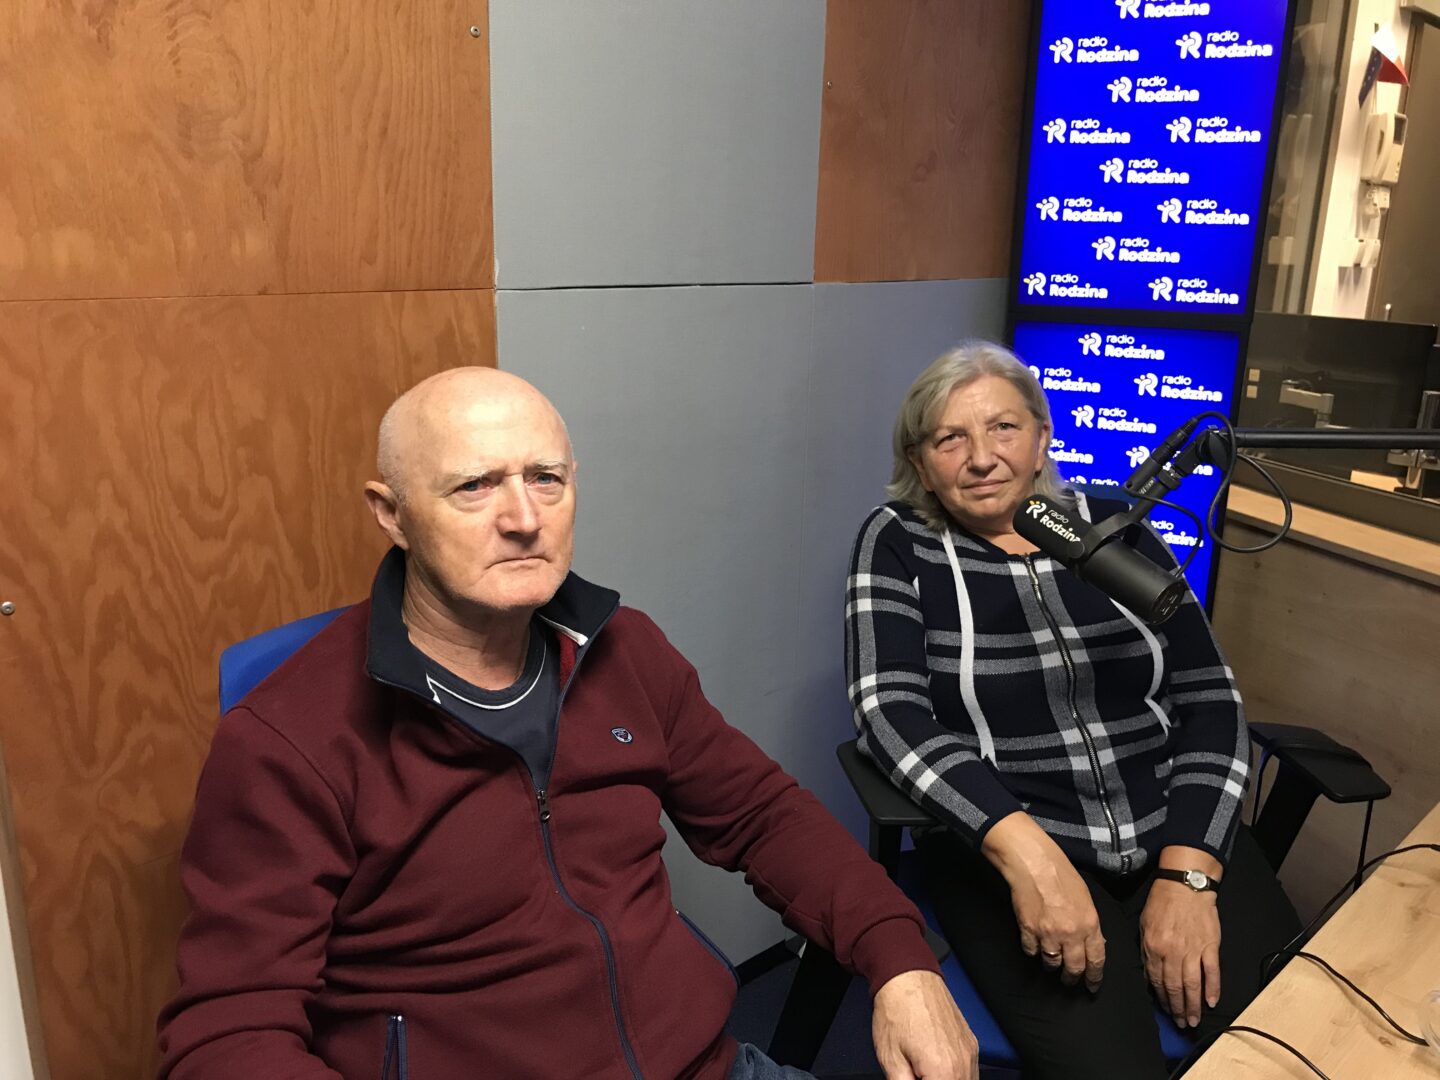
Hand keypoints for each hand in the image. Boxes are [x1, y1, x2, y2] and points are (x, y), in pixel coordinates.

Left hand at [871, 970, 978, 1079]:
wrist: (906, 977)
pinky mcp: (971, 1043)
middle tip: (917, 1074)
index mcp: (943, 1071)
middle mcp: (963, 1063)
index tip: (912, 1079)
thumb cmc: (896, 1009)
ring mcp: (970, 1052)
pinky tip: (937, 1070)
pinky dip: (956, 1075)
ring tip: (925, 1072)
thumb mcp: (890, 1059)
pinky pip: (970, 1070)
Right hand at [982, 812, 1104, 990]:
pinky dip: (1033, 951)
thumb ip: (1090, 923)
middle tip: (1069, 981)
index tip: (1092, 986)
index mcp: (1090, 924)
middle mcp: (1071, 934)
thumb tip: (1092, 942)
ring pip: (1051, 963)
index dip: (1094, 977)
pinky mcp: (1028, 931)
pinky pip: (1031, 951)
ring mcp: (1048, 934)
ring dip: (1052, 966)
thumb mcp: (1086, 898)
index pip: (1096, 960)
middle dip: (1072, 978)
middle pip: (1074, 968)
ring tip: (1050, 963)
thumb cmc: (1062, 874)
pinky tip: (1034, 945)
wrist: (1034, 863)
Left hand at [1140, 848, 1222, 1027]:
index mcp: (1153, 947)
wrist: (1186, 885)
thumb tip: (1149, 977)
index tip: (1166, 1011)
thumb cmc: (1162, 903)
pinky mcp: (1210, 946)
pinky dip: (1213, 989)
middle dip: (1177, 1008)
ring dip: (1193, 1005)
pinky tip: (1212, 1002)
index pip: (1156, 980)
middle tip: (1182, 1023)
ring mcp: (1193, 950)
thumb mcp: (1144, 925)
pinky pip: (1212, 972)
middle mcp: (1172, 952)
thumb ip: (1146, 952)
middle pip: (1174, 987)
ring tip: (1194, 1020)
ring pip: (1192, 984)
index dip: (1161, 998)